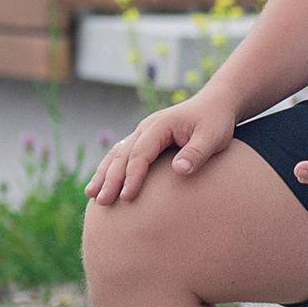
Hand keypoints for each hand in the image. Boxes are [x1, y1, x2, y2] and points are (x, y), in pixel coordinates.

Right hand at [86, 91, 239, 204]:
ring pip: (117, 154)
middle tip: (102, 202)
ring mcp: (143, 133)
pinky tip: (102, 183)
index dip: (132, 176)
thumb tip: (179, 170)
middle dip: (111, 179)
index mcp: (159, 126)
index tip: (127, 197)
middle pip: (123, 155)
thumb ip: (197, 152)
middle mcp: (146, 128)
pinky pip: (122, 154)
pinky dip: (110, 168)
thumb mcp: (213, 136)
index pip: (140, 154)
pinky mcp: (145, 140)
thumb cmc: (215, 121)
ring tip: (91, 195)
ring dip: (103, 174)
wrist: (215, 104)